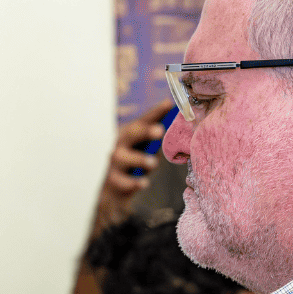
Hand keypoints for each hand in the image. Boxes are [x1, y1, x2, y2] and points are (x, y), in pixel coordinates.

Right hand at [92, 101, 171, 235]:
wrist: (115, 190)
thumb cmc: (136, 166)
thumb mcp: (147, 151)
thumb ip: (158, 142)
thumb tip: (179, 128)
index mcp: (131, 135)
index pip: (144, 121)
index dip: (155, 112)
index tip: (168, 103)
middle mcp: (121, 145)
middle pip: (130, 135)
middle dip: (144, 131)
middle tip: (159, 130)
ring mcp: (115, 164)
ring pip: (123, 158)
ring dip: (138, 159)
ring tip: (152, 163)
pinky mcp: (113, 181)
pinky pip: (122, 182)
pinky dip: (133, 183)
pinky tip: (143, 184)